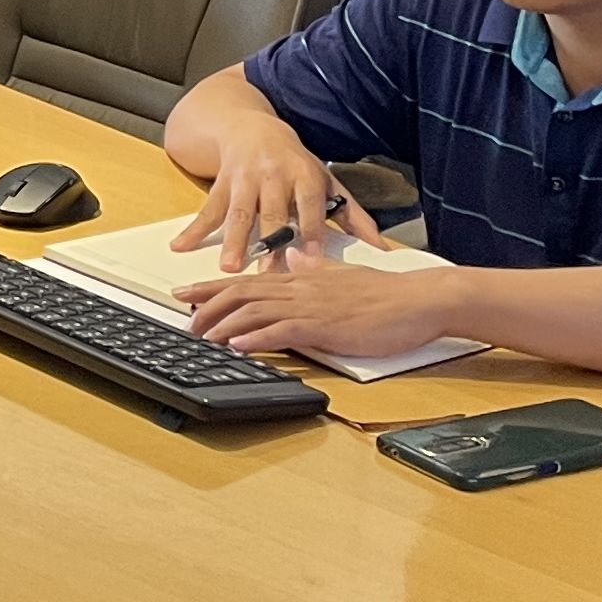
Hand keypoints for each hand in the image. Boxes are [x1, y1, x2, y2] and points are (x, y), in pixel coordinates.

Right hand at [172, 123, 372, 272]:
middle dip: (268, 242)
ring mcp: (244, 179)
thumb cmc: (294, 161)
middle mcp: (273, 174)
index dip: (308, 229)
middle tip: (267, 273)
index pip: (308, 203)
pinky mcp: (220, 183)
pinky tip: (180, 246)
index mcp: (303, 173)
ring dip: (232, 241)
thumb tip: (383, 248)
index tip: (308, 258)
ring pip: (238, 213)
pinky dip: (193, 229)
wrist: (249, 127)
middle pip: (271, 212)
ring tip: (228, 267)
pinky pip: (207, 209)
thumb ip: (352, 216)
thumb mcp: (326, 180)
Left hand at [176, 254, 451, 358]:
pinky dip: (258, 338)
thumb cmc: (386, 293)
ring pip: (256, 311)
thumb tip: (293, 256)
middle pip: (242, 293)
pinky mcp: (326, 326)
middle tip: (183, 319)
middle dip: (208, 306)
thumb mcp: (342, 275)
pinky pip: (284, 330)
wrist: (418, 300)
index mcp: (302, 278)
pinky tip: (239, 345)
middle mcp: (301, 288)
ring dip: (225, 325)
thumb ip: (314, 268)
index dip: (212, 286)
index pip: (248, 279)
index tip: (185, 293)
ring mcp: (312, 306)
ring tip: (202, 336)